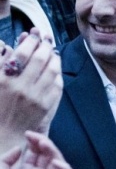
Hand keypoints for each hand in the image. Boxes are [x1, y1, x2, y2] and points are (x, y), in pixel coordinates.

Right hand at [0, 29, 62, 153]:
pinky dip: (57, 74)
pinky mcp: (45, 106)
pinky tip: (55, 69)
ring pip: (52, 70)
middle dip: (45, 46)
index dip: (30, 41)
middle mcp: (20, 88)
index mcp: (3, 80)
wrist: (3, 133)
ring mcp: (35, 98)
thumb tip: (4, 43)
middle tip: (46, 40)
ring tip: (52, 52)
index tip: (32, 35)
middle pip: (40, 59)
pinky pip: (57, 85)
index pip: (21, 53)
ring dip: (54, 58)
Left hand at [0, 132, 74, 168]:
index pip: (36, 153)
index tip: (28, 134)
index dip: (34, 142)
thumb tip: (20, 148)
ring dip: (54, 152)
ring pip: (59, 164)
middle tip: (36, 138)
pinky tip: (55, 163)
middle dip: (44, 144)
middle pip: (48, 156)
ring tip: (45, 145)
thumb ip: (5, 161)